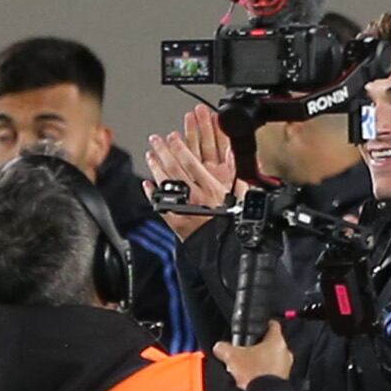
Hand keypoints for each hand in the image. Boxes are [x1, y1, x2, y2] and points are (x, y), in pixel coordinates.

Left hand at [146, 106, 240, 239]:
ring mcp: (182, 208)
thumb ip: (241, 185)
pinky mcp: (175, 221)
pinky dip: (152, 193)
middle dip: (164, 151)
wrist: (222, 253)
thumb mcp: (243, 203)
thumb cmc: (234, 229)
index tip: (173, 136)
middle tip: (155, 139)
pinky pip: (160, 204)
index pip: (191, 163)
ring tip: (150, 155)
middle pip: (174, 169)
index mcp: (211, 190)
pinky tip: (147, 184)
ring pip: (165, 183)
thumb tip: (240, 170)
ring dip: (156, 167)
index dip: (180, 148)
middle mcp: (194, 196)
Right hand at [215, 326, 294, 386]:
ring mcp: (286, 366)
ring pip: (272, 358)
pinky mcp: (283, 379)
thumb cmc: (254, 373)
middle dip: (258, 346)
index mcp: (276, 340)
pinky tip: (252, 377)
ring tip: (246, 366)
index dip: (263, 324)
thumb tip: (219, 347)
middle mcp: (285, 352)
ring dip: (261, 360)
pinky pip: (273, 372)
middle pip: (271, 343)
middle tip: (246, 349)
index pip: (272, 324)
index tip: (257, 326)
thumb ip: (224, 348)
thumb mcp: (232, 356)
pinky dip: (264, 373)